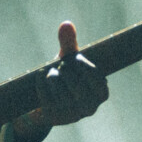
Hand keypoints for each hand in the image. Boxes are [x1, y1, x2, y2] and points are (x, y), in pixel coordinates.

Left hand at [16, 20, 108, 141]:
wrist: (47, 99)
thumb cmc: (65, 76)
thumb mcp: (69, 59)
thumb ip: (69, 43)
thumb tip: (66, 24)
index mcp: (101, 93)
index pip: (98, 81)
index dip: (85, 68)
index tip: (75, 59)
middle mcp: (90, 107)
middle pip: (78, 87)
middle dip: (67, 72)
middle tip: (61, 65)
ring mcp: (72, 115)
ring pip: (61, 93)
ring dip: (53, 77)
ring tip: (51, 73)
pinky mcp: (55, 118)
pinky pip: (47, 99)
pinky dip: (42, 84)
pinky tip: (41, 77)